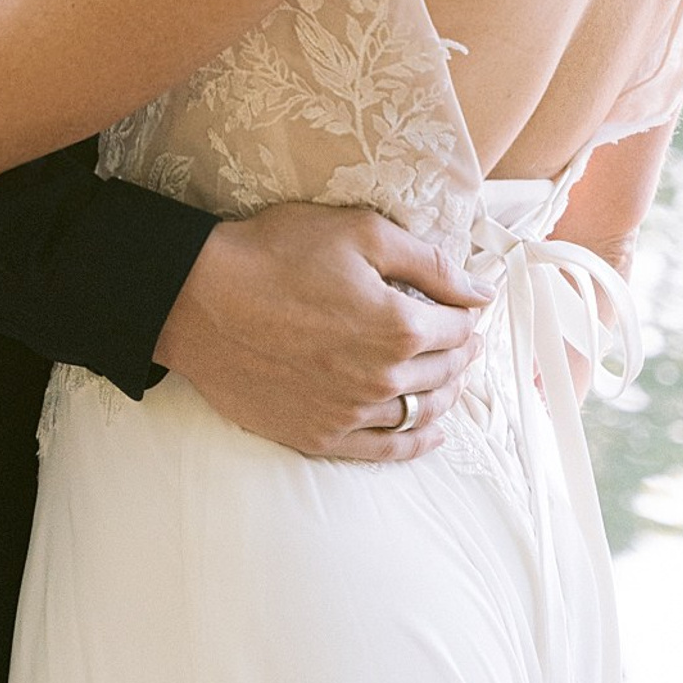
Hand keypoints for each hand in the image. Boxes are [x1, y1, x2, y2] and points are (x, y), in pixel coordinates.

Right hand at [153, 205, 493, 463]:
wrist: (201, 299)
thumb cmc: (277, 254)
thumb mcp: (361, 233)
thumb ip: (429, 262)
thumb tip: (481, 290)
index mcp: (399, 325)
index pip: (457, 327)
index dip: (466, 314)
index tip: (465, 306)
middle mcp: (383, 378)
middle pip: (445, 372)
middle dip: (461, 353)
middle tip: (463, 340)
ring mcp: (351, 413)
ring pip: (421, 412)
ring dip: (445, 394)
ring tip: (450, 378)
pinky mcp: (320, 435)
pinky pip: (384, 449)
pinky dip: (416, 442)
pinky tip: (430, 433)